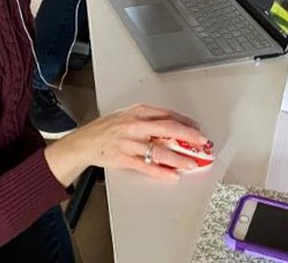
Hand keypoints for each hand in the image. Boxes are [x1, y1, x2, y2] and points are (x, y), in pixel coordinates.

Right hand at [44, 104, 206, 184]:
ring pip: (159, 151)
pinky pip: (147, 166)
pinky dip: (162, 172)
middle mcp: (135, 125)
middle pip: (167, 129)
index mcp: (138, 111)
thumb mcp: (128, 114)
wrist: (85, 141)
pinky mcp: (125, 159)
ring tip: (191, 163)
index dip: (185, 122)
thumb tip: (173, 124)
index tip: (197, 128)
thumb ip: (149, 117)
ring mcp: (130, 143)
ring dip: (178, 158)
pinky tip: (172, 174)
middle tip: (201, 143)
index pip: (167, 114)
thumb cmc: (107, 128)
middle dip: (188, 136)